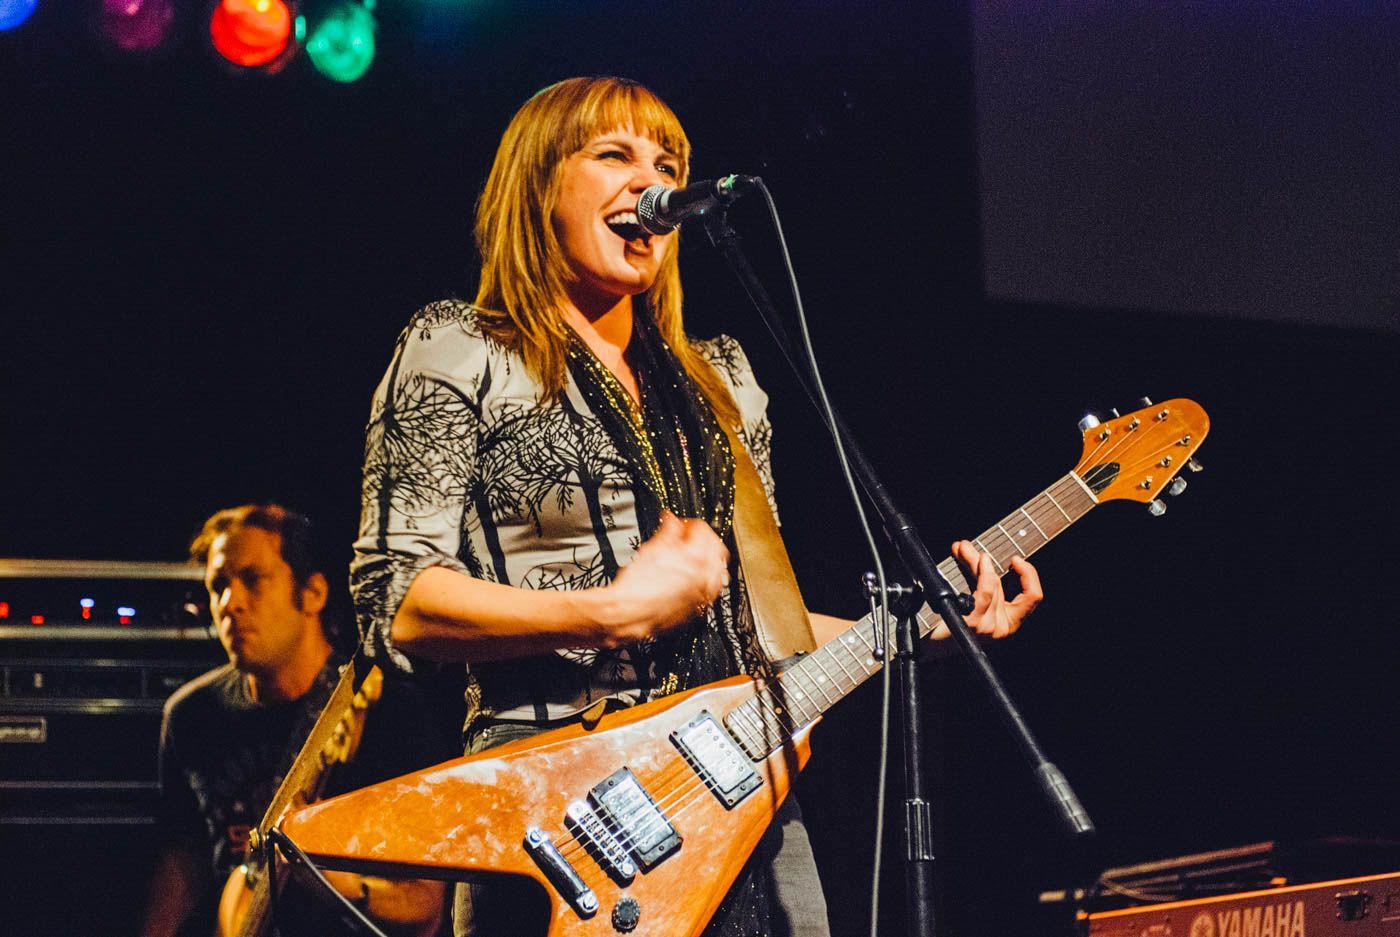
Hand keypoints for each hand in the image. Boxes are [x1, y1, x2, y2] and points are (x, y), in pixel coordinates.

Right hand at [603, 512, 729, 644]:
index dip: (689, 523)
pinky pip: (712, 589)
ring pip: (719, 571)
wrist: (630, 613)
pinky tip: (694, 577)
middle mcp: (705, 576)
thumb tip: (671, 521)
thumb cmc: (637, 586)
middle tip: (689, 537)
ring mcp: (704, 594)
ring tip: (694, 556)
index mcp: (696, 558)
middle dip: (704, 539)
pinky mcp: (699, 607)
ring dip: (709, 559)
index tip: (681, 525)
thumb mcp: (652, 548)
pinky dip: (706, 579)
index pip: (704, 530)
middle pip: (717, 549)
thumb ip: (668, 530)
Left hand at [927, 540, 1042, 640]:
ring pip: (992, 585)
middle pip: (1000, 584)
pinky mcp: (975, 624)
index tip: (1015, 560)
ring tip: (962, 549)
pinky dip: (983, 573)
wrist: (927, 647)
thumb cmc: (946, 625)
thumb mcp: (970, 598)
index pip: (1032, 597)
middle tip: (966, 546)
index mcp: (1008, 623)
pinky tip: (979, 562)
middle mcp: (1002, 628)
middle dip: (983, 560)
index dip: (1029, 575)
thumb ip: (976, 578)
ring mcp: (990, 628)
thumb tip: (970, 550)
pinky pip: (985, 593)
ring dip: (975, 561)